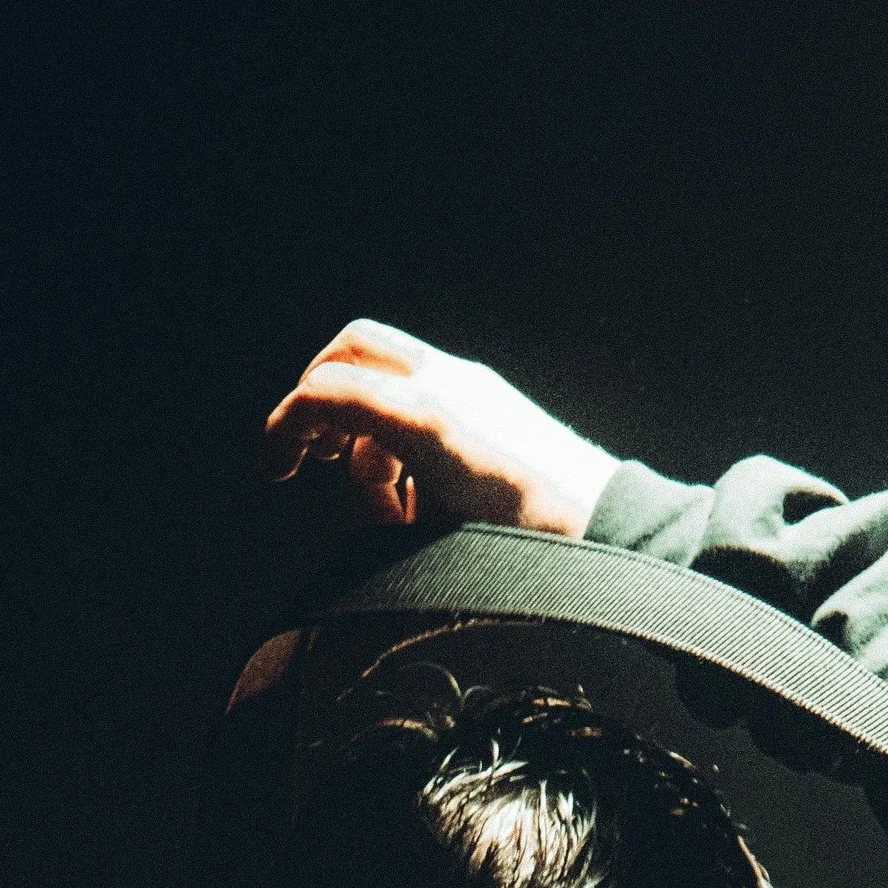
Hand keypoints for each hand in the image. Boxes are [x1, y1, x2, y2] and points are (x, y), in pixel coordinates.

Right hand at [262, 321, 617, 535]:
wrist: (612, 532)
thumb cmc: (537, 534)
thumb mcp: (439, 517)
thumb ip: (374, 471)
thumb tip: (322, 456)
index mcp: (429, 410)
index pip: (329, 390)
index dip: (285, 427)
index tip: (274, 472)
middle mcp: (449, 385)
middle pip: (354, 354)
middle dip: (319, 404)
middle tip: (314, 462)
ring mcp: (473, 391)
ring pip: (386, 386)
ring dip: (367, 443)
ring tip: (388, 515)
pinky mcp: (490, 411)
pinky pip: (422, 406)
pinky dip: (400, 447)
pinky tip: (420, 510)